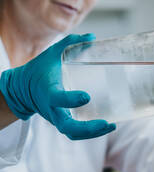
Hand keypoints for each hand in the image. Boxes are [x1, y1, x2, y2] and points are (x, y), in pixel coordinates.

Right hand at [0, 34, 115, 139]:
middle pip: (67, 126)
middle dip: (87, 128)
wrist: (22, 89)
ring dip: (92, 134)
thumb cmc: (40, 70)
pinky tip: (106, 127)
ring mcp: (56, 118)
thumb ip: (71, 44)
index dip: (70, 100)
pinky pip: (74, 133)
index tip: (86, 97)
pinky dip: (89, 133)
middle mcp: (52, 109)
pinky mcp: (61, 122)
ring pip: (72, 133)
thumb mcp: (52, 54)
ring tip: (111, 126)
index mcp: (48, 91)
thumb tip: (93, 37)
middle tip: (106, 123)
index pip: (57, 98)